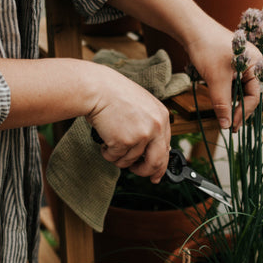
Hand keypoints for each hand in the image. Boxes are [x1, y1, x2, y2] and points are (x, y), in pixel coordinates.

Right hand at [86, 64, 171, 182]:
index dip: (159, 165)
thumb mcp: (141, 106)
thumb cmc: (114, 94)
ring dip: (118, 156)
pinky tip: (104, 139)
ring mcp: (141, 135)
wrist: (97, 88)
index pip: (166, 148)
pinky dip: (107, 153)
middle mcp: (155, 127)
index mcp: (162, 116)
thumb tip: (150, 151)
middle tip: (135, 170)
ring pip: (129, 161)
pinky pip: (115, 158)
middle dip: (144, 171)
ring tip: (110, 140)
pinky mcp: (124, 141)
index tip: (155, 174)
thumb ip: (149, 126)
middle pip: (156, 162)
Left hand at [184, 18, 260, 129]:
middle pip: (250, 93)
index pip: (254, 96)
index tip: (231, 126)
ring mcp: (243, 63)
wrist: (191, 29)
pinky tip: (221, 103)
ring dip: (233, 103)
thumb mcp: (215, 79)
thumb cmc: (206, 49)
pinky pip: (234, 83)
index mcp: (257, 64)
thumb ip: (222, 103)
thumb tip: (227, 126)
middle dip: (240, 110)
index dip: (243, 113)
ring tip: (225, 117)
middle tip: (230, 126)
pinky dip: (228, 94)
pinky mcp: (232, 64)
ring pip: (241, 90)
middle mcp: (253, 63)